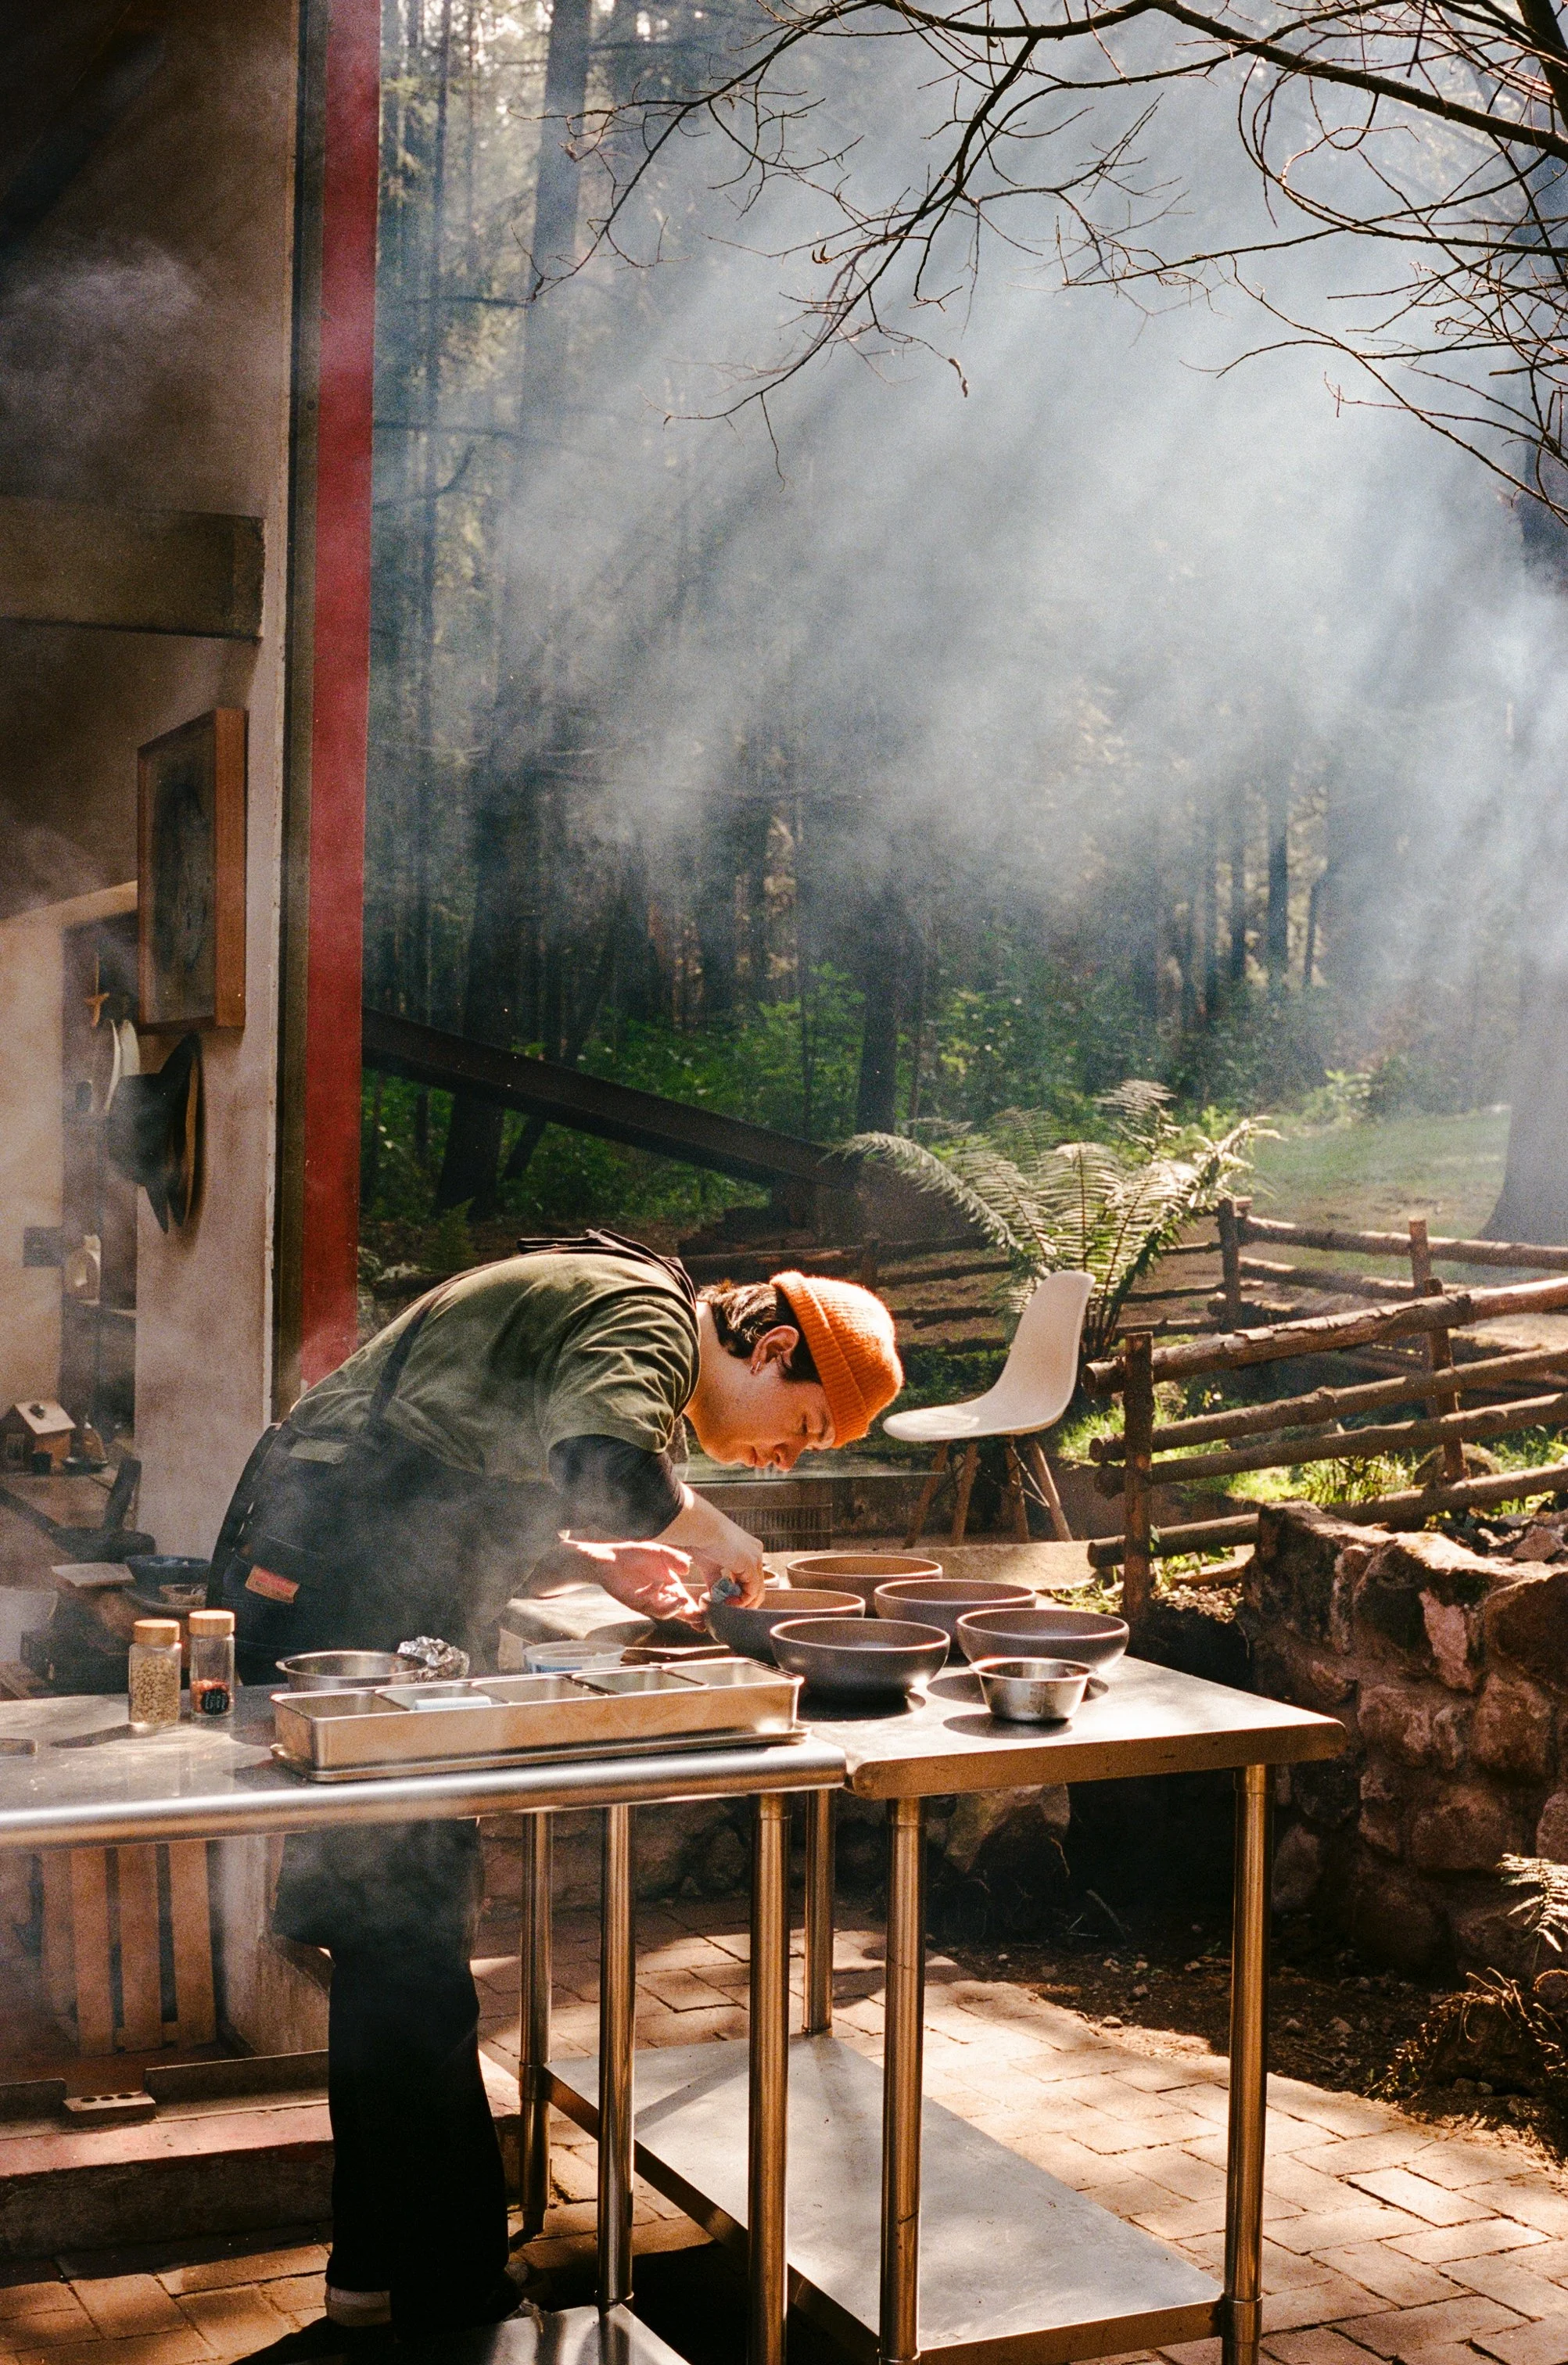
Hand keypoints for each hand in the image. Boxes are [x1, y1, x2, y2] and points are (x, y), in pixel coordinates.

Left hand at [566, 1539, 700, 1621]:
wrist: (609, 1557)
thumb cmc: (635, 1555)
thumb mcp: (659, 1552)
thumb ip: (674, 1558)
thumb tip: (688, 1567)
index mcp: (670, 1587)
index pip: (686, 1603)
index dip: (695, 1610)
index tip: (705, 1614)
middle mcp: (660, 1597)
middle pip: (677, 1612)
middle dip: (687, 1615)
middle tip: (697, 1615)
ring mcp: (646, 1601)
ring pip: (663, 1612)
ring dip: (673, 1608)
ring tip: (682, 1601)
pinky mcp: (632, 1601)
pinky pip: (645, 1601)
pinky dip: (653, 1593)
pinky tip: (658, 1583)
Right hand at [652, 1491, 768, 1604]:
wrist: (699, 1528)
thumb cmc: (700, 1540)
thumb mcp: (710, 1566)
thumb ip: (716, 1582)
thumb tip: (715, 1598)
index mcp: (747, 1551)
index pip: (750, 1580)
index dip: (739, 1596)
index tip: (725, 1603)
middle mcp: (755, 1553)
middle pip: (757, 1587)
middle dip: (743, 1603)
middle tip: (728, 1611)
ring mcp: (755, 1558)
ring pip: (757, 1592)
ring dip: (741, 1605)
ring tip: (724, 1607)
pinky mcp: (751, 1564)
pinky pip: (752, 1592)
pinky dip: (740, 1602)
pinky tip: (726, 1603)